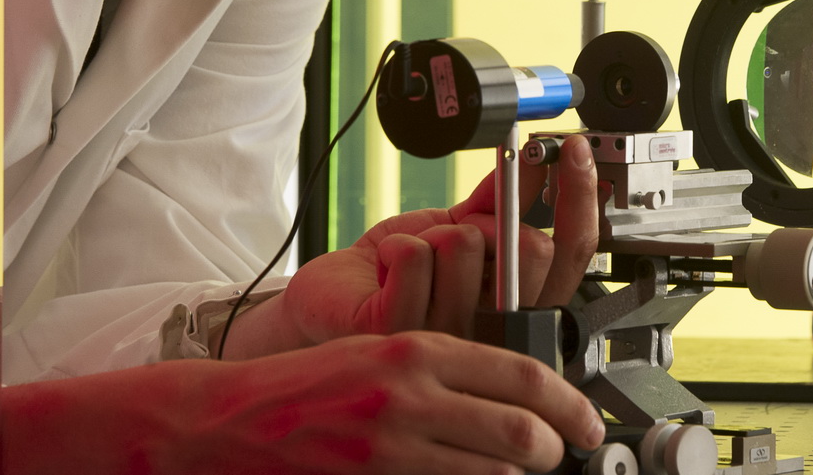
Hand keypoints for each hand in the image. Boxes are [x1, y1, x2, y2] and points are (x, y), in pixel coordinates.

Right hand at [4, 332, 607, 474]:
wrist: (225, 424)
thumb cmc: (303, 387)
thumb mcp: (377, 352)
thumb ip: (441, 369)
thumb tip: (512, 392)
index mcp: (415, 350)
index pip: (520, 373)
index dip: (568, 405)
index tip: (587, 423)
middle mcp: (408, 396)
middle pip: (520, 434)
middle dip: (552, 452)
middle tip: (558, 456)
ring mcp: (390, 449)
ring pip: (492, 473)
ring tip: (516, 473)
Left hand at [259, 133, 598, 353]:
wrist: (331, 303)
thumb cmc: (392, 277)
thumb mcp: (453, 233)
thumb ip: (497, 208)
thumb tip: (536, 162)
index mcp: (516, 310)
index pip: (572, 254)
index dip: (578, 197)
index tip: (573, 151)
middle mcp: (493, 335)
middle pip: (530, 249)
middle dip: (488, 220)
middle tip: (458, 228)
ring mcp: (450, 339)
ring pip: (465, 242)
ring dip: (430, 234)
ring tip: (413, 262)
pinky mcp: (401, 333)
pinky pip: (416, 253)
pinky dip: (396, 243)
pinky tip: (386, 271)